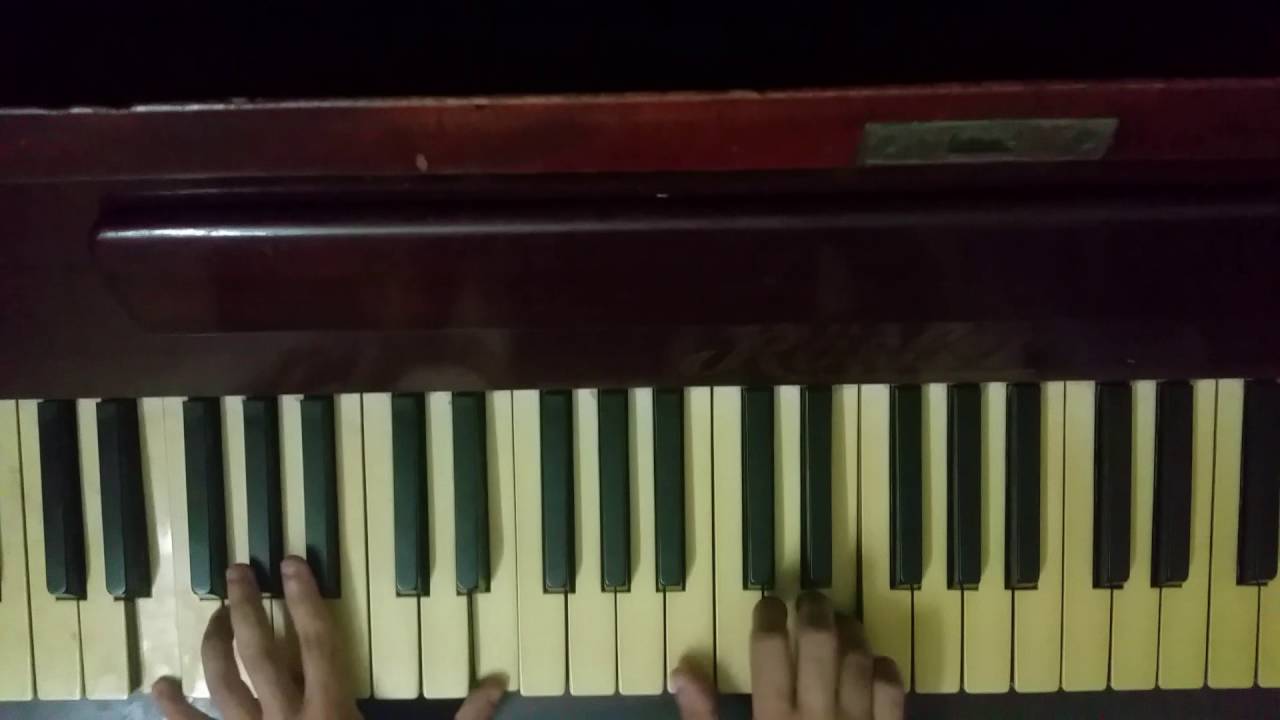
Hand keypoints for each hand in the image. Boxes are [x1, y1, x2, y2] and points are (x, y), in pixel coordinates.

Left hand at [151, 557, 505, 719]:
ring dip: (212, 642)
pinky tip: (157, 684)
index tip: (292, 560)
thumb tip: (499, 685)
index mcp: (329, 709)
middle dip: (247, 604)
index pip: (316, 637)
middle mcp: (282, 717)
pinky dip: (170, 708)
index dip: (306, 596)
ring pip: (221, 680)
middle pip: (258, 648)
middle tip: (237, 568)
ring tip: (213, 610)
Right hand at [670, 592, 904, 719]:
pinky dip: (886, 672)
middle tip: (809, 598)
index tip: (768, 604)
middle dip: (814, 611)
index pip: (770, 649)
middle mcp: (818, 717)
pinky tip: (876, 664)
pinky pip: (893, 696)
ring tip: (842, 621)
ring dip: (852, 633)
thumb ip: (702, 719)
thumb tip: (682, 670)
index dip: (769, 617)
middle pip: (819, 642)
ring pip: (859, 660)